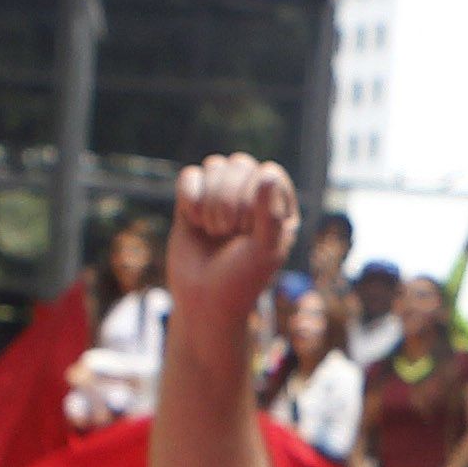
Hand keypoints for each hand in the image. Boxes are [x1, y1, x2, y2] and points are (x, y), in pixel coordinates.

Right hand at [167, 154, 297, 326]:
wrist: (203, 302)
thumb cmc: (241, 280)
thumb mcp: (264, 251)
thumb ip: (269, 214)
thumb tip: (266, 171)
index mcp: (278, 206)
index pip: (268, 173)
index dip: (254, 199)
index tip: (247, 232)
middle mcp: (251, 196)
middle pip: (240, 164)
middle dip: (229, 199)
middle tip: (226, 233)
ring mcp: (221, 196)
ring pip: (215, 165)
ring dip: (211, 200)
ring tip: (212, 231)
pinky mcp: (193, 202)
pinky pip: (190, 176)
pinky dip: (189, 197)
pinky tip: (192, 221)